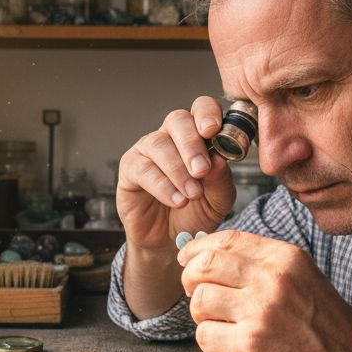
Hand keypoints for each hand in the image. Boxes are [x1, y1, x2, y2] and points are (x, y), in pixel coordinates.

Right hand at [117, 96, 236, 253]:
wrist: (170, 242)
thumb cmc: (195, 213)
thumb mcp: (219, 200)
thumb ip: (221, 179)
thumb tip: (219, 159)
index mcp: (197, 136)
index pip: (201, 109)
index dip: (207, 113)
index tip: (214, 131)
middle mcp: (171, 138)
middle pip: (177, 120)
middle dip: (192, 144)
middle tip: (202, 170)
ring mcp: (148, 152)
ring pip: (159, 144)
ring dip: (178, 169)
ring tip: (192, 193)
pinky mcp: (129, 171)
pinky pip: (143, 169)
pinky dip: (162, 186)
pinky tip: (177, 200)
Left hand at [177, 230, 351, 351]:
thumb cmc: (326, 329)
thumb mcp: (302, 280)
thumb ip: (261, 266)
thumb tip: (207, 256)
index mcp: (285, 257)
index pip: (227, 239)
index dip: (198, 249)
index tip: (188, 260)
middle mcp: (273, 278)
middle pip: (203, 265)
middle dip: (191, 281)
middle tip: (201, 298)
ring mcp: (261, 311)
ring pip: (199, 300)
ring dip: (203, 316)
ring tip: (224, 326)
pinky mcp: (250, 345)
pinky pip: (204, 335)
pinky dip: (211, 343)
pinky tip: (233, 347)